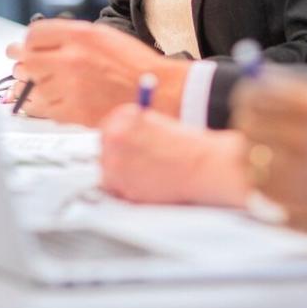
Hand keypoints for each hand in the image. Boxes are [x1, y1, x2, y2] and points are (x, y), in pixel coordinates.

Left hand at [5, 20, 184, 126]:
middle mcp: (72, 59)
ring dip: (24, 86)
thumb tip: (38, 44)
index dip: (27, 41)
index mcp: (80, 36)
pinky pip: (41, 108)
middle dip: (19, 62)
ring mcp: (71, 87)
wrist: (157, 92)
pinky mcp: (73, 112)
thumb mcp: (103, 36)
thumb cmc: (133, 64)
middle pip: (27, 60)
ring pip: (30, 86)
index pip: (35, 34)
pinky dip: (36, 105)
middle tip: (17, 65)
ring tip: (23, 85)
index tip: (24, 47)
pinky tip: (38, 102)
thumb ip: (70, 37)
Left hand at [99, 105, 248, 206]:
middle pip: (103, 149)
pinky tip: (145, 184)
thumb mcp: (157, 123)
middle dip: (116, 157)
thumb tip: (118, 141)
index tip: (124, 147)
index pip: (107, 127)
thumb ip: (134, 129)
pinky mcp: (121, 186)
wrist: (203, 165)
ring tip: (144, 174)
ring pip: (106, 171)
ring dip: (119, 174)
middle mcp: (115, 136)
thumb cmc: (188, 146)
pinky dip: (125, 190)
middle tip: (136, 163)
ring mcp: (115, 161)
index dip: (117, 140)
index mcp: (125, 116)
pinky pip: (114, 189)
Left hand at [233, 76, 306, 234]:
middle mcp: (305, 138)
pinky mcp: (298, 204)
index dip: (246, 98)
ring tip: (264, 155)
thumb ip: (302, 95)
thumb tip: (259, 82)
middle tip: (251, 129)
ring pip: (249, 158)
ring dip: (251, 154)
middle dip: (246, 124)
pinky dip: (261, 182)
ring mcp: (300, 174)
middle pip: (248, 125)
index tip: (247, 102)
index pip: (256, 95)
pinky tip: (275, 179)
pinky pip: (260, 189)